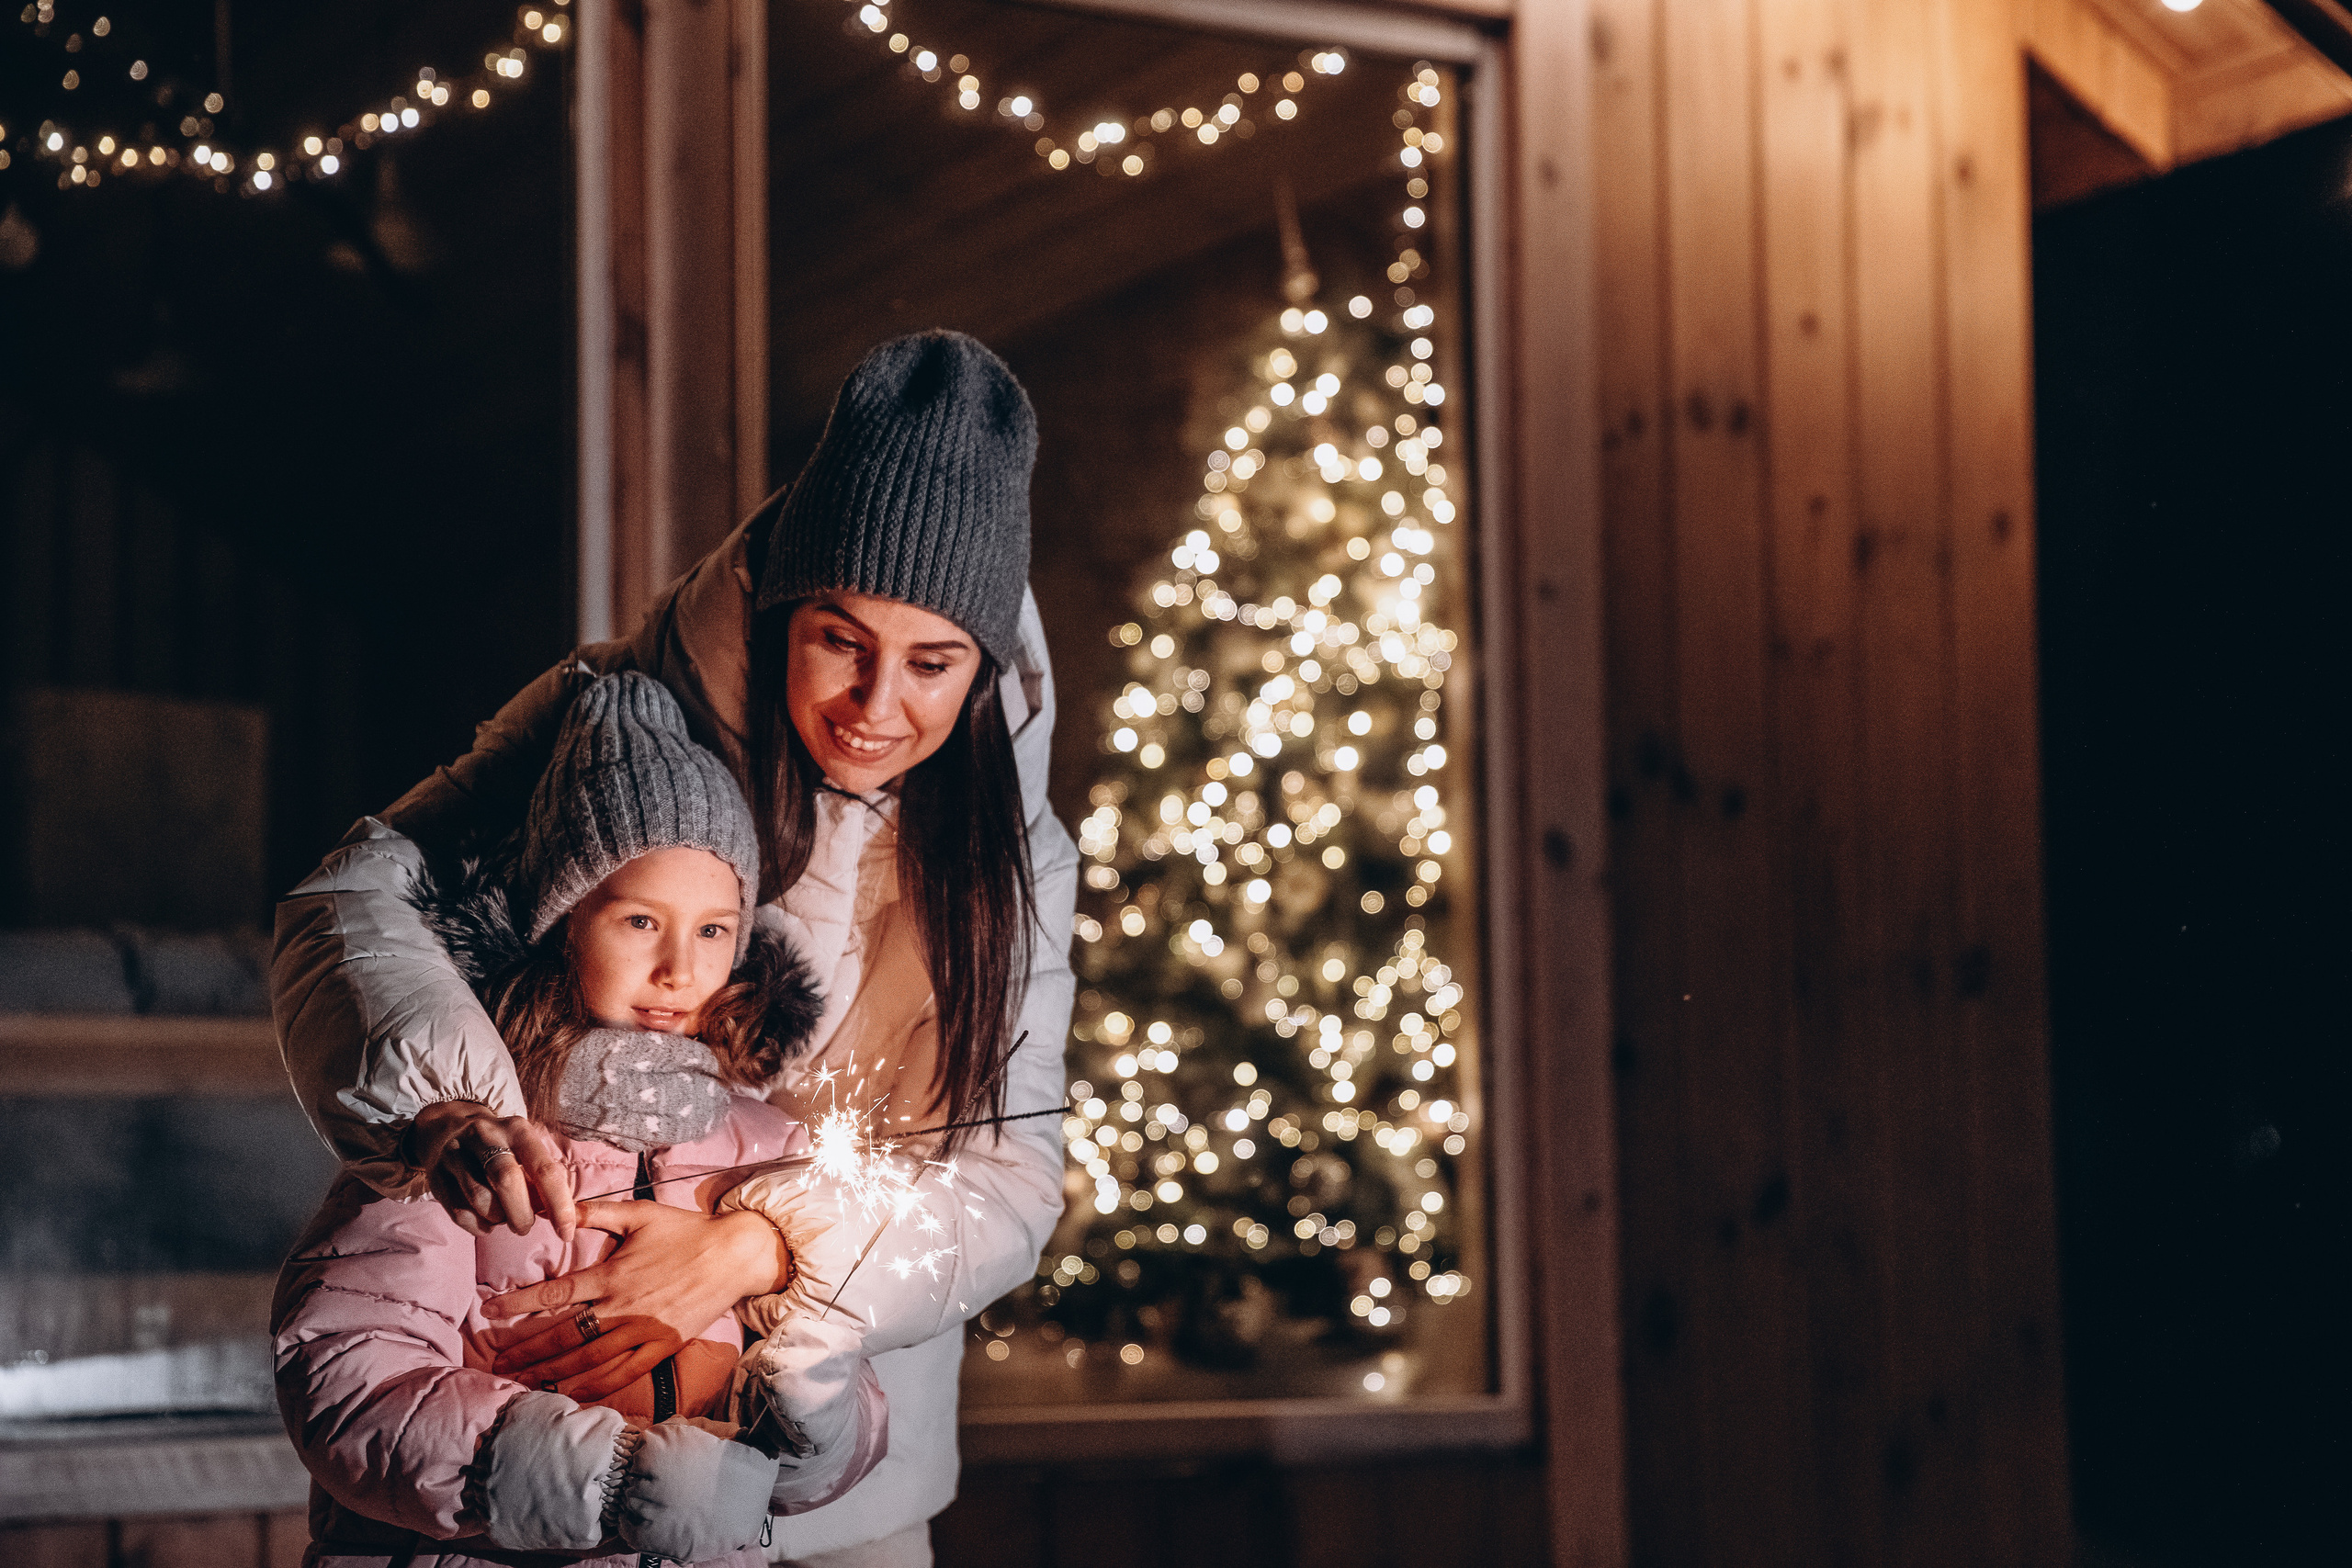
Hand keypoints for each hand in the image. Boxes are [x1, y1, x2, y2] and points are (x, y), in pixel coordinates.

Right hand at [409, 1101, 577, 1240]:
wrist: (446, 1128)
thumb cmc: (499, 1145)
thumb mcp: (522, 1146)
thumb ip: (539, 1176)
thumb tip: (558, 1215)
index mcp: (517, 1129)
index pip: (544, 1168)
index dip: (558, 1204)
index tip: (566, 1232)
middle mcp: (485, 1137)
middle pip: (507, 1181)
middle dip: (522, 1214)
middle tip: (525, 1227)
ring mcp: (456, 1155)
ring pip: (481, 1199)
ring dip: (498, 1219)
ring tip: (503, 1218)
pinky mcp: (436, 1176)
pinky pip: (460, 1213)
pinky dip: (478, 1226)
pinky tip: (485, 1221)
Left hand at [484, 1200, 790, 1401]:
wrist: (735, 1255)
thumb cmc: (686, 1231)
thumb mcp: (640, 1213)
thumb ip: (596, 1213)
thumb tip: (558, 1207)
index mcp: (613, 1275)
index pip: (557, 1293)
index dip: (519, 1304)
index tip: (489, 1312)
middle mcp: (623, 1308)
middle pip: (564, 1336)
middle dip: (527, 1351)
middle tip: (497, 1362)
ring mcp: (643, 1332)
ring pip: (589, 1360)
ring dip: (552, 1373)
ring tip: (523, 1382)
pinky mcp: (662, 1347)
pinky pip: (623, 1374)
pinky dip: (595, 1387)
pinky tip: (572, 1394)